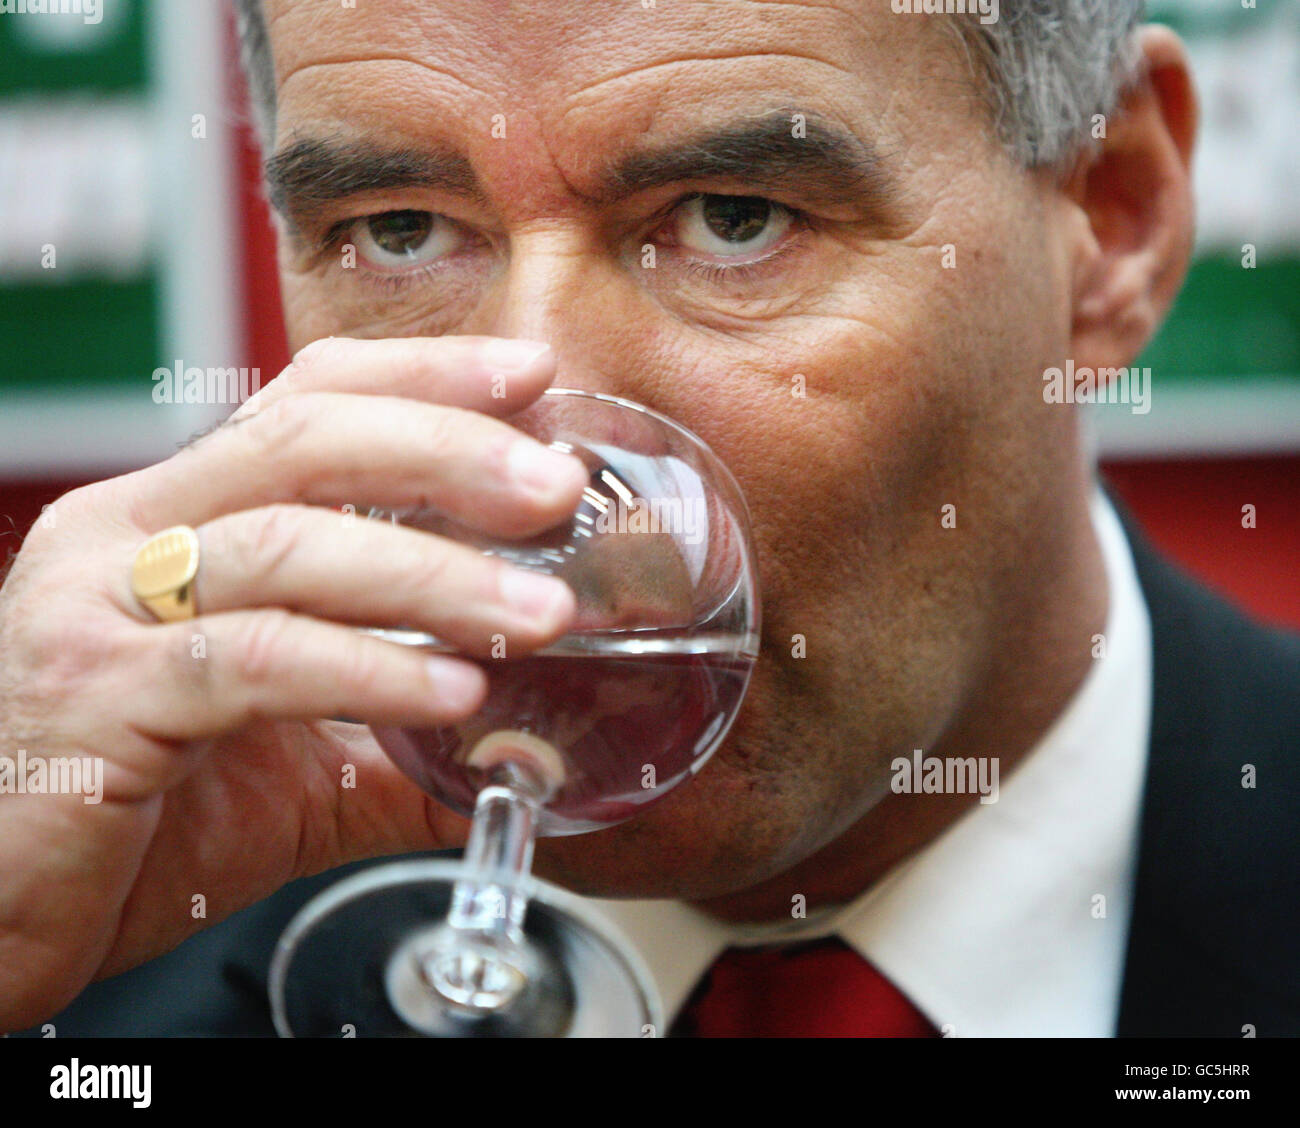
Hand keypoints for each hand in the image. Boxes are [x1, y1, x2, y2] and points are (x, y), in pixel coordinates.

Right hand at [0, 336, 586, 1030]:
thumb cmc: (133, 815)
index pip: (307, 401)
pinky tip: (453, 693)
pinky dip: (370, 672)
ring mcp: (100, 609)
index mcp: (174, 519)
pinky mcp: (95, 697)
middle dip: (448, 450)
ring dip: (434, 576)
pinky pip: (255, 662)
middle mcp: (128, 536)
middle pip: (306, 440)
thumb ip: (394, 736)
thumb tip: (523, 743)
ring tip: (541, 614)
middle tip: (556, 486)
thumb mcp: (286, 759)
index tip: (529, 375)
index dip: (423, 376)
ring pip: (289, 546)